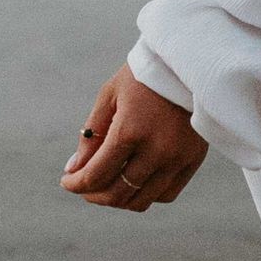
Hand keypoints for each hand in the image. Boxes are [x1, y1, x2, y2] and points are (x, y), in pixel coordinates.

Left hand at [62, 66, 207, 212]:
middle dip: (93, 195)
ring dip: (119, 199)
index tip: (67, 181)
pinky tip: (136, 180)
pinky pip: (166, 194)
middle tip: (85, 187)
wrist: (190, 60)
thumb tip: (74, 170)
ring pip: (141, 201)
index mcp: (130, 130)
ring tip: (109, 185)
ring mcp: (177, 157)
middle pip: (117, 194)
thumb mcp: (110, 95)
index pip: (95, 176)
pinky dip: (147, 195)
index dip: (75, 184)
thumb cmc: (144, 74)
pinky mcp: (194, 159)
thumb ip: (91, 135)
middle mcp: (156, 149)